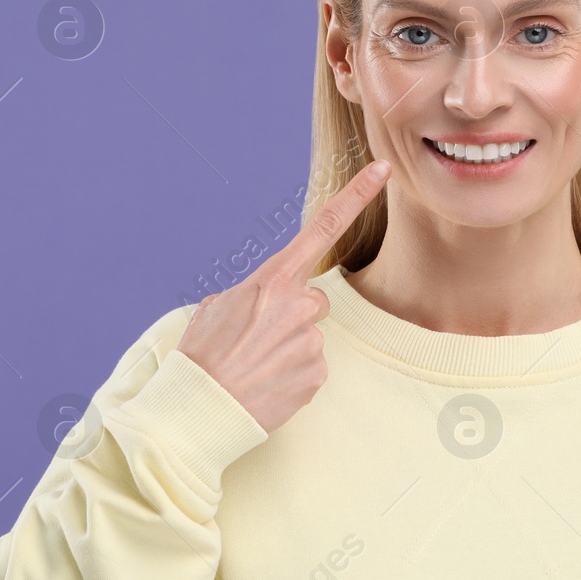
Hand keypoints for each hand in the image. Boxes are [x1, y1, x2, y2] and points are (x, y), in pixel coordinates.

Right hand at [177, 159, 390, 432]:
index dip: (357, 195)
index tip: (383, 170)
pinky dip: (292, 375)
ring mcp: (311, 341)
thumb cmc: (201, 356)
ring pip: (310, 336)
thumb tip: (264, 300)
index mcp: (273, 280)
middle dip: (292, 315)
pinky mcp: (318, 374)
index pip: (324, 227)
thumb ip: (250, 294)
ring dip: (288, 348)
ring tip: (254, 365)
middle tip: (256, 339)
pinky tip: (267, 384)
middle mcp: (299, 306)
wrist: (197, 409)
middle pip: (314, 300)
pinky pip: (312, 367)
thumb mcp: (215, 309)